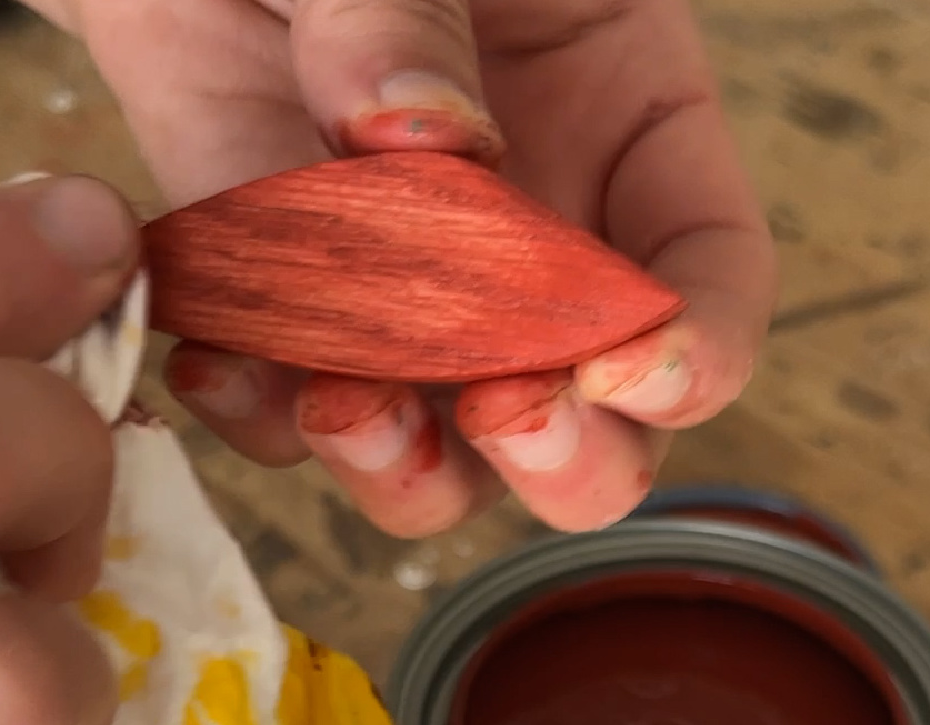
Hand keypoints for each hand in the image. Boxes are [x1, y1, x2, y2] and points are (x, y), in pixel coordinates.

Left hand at [33, 0, 775, 536]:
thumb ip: (410, 6)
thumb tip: (404, 125)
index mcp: (626, 134)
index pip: (707, 279)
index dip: (696, 353)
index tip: (625, 372)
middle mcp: (534, 251)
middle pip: (594, 427)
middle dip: (562, 458)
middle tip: (502, 416)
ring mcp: (409, 298)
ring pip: (450, 461)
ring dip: (409, 472)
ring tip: (345, 412)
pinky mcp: (285, 307)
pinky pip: (285, 410)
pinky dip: (257, 413)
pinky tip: (221, 364)